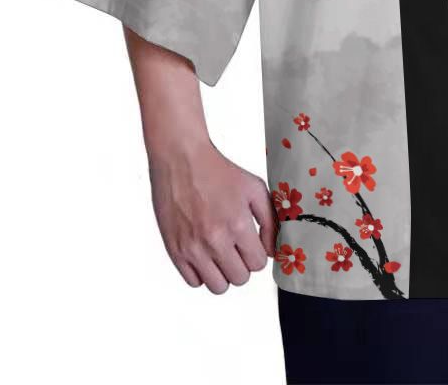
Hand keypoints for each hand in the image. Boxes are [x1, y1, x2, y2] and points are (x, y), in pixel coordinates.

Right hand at [150, 141, 276, 293]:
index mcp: (238, 224)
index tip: (252, 244)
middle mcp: (215, 240)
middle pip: (239, 278)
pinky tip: (205, 254)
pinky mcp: (174, 250)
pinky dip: (202, 273)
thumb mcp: (255, 189)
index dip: (258, 254)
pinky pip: (193, 282)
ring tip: (222, 254)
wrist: (182, 160)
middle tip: (237, 248)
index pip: (258, 264)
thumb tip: (273, 250)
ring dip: (224, 274)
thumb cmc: (219, 172)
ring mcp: (193, 248)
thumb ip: (270, 221)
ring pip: (217, 287)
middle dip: (243, 265)